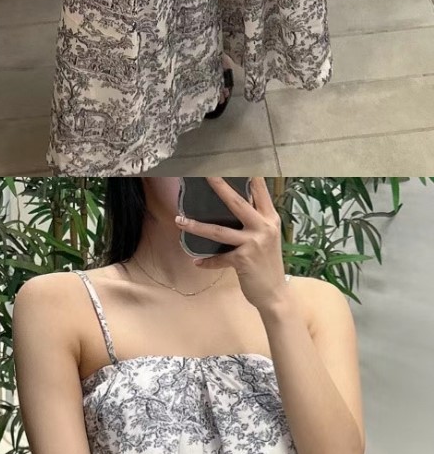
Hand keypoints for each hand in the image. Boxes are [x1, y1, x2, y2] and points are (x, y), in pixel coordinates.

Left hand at [175, 175, 287, 314]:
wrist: (275, 293)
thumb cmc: (268, 263)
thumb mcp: (267, 237)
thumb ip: (256, 220)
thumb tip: (239, 203)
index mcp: (270, 219)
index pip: (261, 191)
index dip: (251, 175)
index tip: (239, 160)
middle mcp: (264, 227)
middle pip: (237, 203)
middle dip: (220, 187)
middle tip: (206, 174)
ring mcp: (254, 243)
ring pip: (219, 231)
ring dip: (196, 226)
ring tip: (179, 220)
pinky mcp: (243, 260)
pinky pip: (219, 258)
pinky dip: (207, 261)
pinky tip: (197, 262)